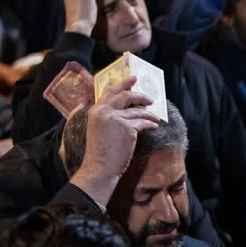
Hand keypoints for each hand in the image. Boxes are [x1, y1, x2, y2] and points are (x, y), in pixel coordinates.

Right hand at [69, 78, 160, 207]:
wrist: (99, 167)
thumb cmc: (97, 152)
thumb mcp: (92, 128)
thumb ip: (94, 115)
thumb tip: (89, 104)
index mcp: (95, 111)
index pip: (110, 92)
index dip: (123, 84)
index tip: (133, 79)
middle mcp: (104, 111)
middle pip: (126, 96)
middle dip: (140, 95)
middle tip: (150, 98)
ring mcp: (116, 118)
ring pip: (138, 111)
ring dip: (150, 114)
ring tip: (156, 118)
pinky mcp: (128, 128)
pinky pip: (144, 122)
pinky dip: (151, 124)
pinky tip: (154, 126)